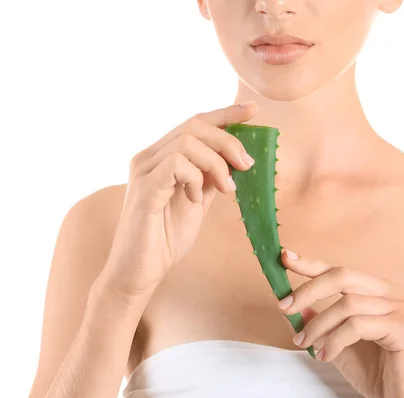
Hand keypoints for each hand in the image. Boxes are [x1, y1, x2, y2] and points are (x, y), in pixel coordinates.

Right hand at [98, 102, 257, 301]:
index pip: (195, 123)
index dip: (226, 113)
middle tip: (247, 165)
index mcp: (161, 157)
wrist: (140, 271)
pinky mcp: (143, 189)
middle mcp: (149, 157)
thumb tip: (236, 159)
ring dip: (216, 163)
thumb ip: (211, 178)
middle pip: (195, 125)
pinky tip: (196, 199)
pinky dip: (196, 179)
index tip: (253, 110)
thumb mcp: (198, 201)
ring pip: (188, 142)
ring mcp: (143, 171)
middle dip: (228, 141)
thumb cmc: (165, 238)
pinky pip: (176, 165)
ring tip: (226, 189)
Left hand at [278, 248, 403, 397]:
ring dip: (319, 324)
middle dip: (309, 290)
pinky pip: (357, 325)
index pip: (341, 270)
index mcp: (379, 291)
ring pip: (347, 304)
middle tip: (285, 307)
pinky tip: (326, 356)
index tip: (284, 258)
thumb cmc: (379, 372)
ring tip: (305, 343)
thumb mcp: (338, 344)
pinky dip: (335, 340)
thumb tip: (292, 307)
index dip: (311, 264)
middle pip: (343, 276)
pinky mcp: (402, 327)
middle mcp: (393, 293)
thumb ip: (320, 323)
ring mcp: (400, 308)